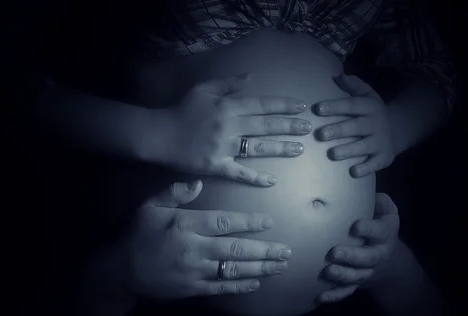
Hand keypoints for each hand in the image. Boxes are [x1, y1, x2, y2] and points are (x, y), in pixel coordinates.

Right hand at [123, 180, 291, 300]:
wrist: (120, 271)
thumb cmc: (137, 235)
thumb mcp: (149, 207)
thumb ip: (174, 193)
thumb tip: (199, 182)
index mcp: (185, 225)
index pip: (223, 222)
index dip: (249, 221)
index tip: (269, 221)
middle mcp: (194, 249)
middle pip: (236, 248)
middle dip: (264, 250)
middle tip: (286, 250)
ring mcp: (194, 271)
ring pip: (233, 269)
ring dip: (260, 268)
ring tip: (280, 265)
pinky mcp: (192, 289)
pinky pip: (221, 287)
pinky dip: (240, 285)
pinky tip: (256, 281)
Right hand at [161, 73, 311, 185]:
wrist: (159, 134)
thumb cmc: (181, 110)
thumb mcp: (203, 89)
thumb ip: (228, 84)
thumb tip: (252, 77)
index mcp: (228, 106)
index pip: (261, 104)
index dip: (283, 105)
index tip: (301, 107)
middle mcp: (230, 126)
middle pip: (265, 125)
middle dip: (289, 126)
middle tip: (308, 128)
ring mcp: (224, 147)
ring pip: (258, 148)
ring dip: (280, 148)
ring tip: (299, 149)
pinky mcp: (216, 166)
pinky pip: (239, 173)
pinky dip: (255, 177)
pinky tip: (271, 181)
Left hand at [313, 75, 394, 176]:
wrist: (397, 130)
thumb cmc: (371, 113)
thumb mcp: (367, 95)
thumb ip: (353, 86)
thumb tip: (338, 75)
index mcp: (368, 107)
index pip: (350, 105)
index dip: (335, 107)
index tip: (318, 109)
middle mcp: (375, 124)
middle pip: (355, 127)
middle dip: (338, 130)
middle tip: (321, 134)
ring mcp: (379, 142)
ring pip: (363, 146)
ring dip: (348, 150)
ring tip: (333, 153)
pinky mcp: (383, 157)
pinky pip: (374, 163)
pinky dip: (365, 168)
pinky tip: (353, 172)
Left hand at [317, 193, 399, 302]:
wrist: (389, 259)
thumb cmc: (380, 227)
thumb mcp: (386, 212)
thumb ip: (380, 202)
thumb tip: (367, 188)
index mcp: (384, 235)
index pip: (379, 232)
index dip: (368, 229)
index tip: (355, 226)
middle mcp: (377, 255)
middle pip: (367, 258)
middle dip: (351, 256)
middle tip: (334, 253)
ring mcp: (366, 271)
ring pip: (356, 276)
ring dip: (342, 275)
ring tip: (327, 271)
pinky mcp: (356, 283)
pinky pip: (346, 291)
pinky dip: (334, 295)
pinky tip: (320, 296)